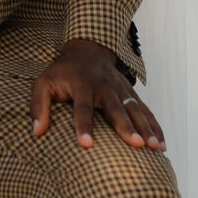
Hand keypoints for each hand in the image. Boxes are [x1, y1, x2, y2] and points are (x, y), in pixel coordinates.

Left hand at [31, 39, 165, 151]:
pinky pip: (145, 110)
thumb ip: (38, 106)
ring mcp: (121, 89)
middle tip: (135, 144)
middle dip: (126, 126)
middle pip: (116, 108)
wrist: (87, 50)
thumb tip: (36, 132)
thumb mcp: (43, 83)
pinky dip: (155, 126)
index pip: (82, 107)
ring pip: (135, 109)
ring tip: (154, 148)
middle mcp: (104, 87)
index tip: (86, 145)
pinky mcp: (131, 93)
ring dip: (146, 128)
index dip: (83, 126)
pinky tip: (161, 144)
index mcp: (82, 84)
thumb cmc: (61, 72)